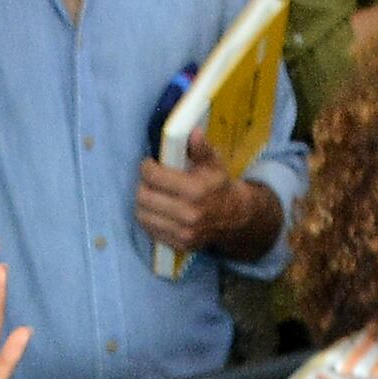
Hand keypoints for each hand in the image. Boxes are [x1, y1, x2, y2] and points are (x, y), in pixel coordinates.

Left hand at [130, 140, 278, 260]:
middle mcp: (188, 214)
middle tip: (149, 180)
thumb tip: (194, 133)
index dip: (147, 167)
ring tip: (152, 194)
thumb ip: (201, 148)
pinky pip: (150, 230)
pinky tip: (158, 210)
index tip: (149, 164)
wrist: (235, 217)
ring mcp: (183, 232)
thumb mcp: (214, 163)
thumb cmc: (219, 186)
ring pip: (142, 215)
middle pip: (143, 197)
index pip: (153, 176)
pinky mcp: (179, 244)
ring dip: (142, 203)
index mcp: (196, 190)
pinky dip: (149, 219)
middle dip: (142, 185)